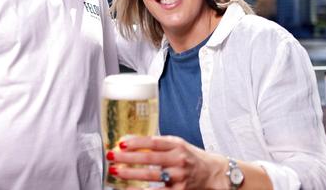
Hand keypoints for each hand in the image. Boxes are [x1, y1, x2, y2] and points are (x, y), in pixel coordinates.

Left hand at [106, 136, 228, 189]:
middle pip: (150, 159)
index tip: (122, 143)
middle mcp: (179, 160)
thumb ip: (158, 144)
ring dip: (131, 174)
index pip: (154, 142)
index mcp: (177, 145)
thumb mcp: (177, 145)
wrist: (213, 173)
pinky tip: (128, 189)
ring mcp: (179, 177)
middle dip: (128, 158)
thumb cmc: (192, 157)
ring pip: (151, 176)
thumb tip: (131, 141)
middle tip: (112, 157)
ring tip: (116, 172)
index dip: (137, 142)